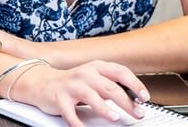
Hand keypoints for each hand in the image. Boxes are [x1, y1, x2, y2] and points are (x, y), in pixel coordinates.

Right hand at [11, 61, 149, 126]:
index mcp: (96, 67)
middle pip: (109, 87)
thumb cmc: (73, 82)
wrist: (43, 83)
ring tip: (115, 117)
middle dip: (126, 102)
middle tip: (137, 113)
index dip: (134, 84)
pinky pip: (70, 113)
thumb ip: (110, 85)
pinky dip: (78, 123)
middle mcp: (85, 74)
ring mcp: (72, 86)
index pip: (120, 72)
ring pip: (91, 97)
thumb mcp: (93, 78)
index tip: (144, 96)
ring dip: (104, 109)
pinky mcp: (60, 98)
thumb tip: (134, 99)